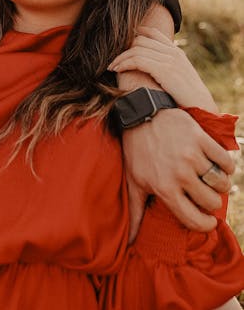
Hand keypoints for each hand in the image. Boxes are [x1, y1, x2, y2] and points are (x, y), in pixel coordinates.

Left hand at [108, 26, 216, 110]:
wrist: (202, 107)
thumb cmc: (188, 97)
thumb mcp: (178, 77)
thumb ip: (167, 68)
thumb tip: (150, 70)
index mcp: (176, 52)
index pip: (152, 33)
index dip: (134, 35)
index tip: (121, 46)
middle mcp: (172, 52)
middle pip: (140, 40)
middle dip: (124, 48)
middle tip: (113, 60)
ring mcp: (169, 59)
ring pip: (136, 49)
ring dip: (120, 58)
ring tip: (111, 67)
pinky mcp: (164, 70)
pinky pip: (137, 60)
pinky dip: (124, 63)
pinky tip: (116, 70)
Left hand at [122, 108, 233, 241]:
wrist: (141, 113)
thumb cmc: (137, 150)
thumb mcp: (134, 181)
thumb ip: (135, 213)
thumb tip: (131, 244)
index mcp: (164, 189)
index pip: (194, 220)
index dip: (205, 224)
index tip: (209, 221)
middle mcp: (179, 174)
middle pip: (211, 202)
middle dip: (211, 201)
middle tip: (206, 194)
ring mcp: (191, 155)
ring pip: (221, 182)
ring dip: (221, 183)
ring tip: (212, 179)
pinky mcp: (200, 138)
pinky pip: (225, 160)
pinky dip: (227, 164)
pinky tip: (218, 163)